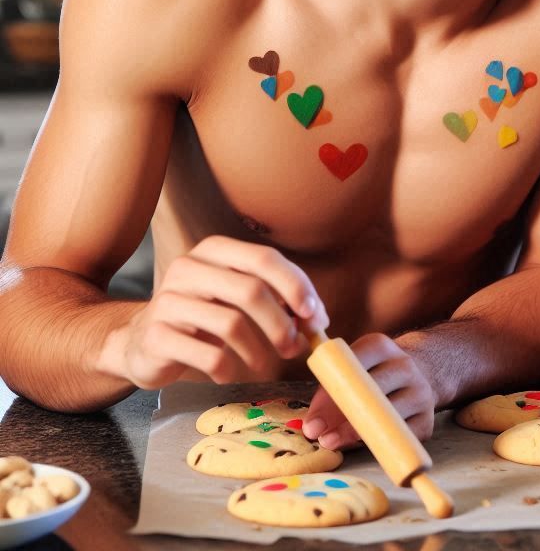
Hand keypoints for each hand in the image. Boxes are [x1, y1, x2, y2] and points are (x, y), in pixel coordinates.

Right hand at [107, 235, 328, 388]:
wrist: (140, 342)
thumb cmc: (201, 317)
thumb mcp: (233, 296)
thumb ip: (273, 297)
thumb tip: (315, 318)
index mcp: (214, 250)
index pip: (264, 258)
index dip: (295, 285)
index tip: (314, 314)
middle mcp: (188, 267)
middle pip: (250, 290)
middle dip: (281, 323)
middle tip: (295, 346)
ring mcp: (168, 300)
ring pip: (231, 323)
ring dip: (259, 350)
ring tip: (265, 363)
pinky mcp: (156, 336)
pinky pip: (208, 355)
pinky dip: (228, 369)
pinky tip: (228, 374)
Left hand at [302, 333, 436, 449]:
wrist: (420, 374)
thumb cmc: (372, 375)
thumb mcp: (354, 366)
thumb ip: (332, 388)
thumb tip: (313, 425)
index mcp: (381, 347)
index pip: (354, 365)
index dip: (330, 396)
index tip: (312, 422)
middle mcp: (405, 365)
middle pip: (373, 391)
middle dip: (342, 418)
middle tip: (320, 438)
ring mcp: (420, 392)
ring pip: (388, 416)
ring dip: (357, 433)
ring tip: (334, 443)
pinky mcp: (427, 420)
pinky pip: (402, 437)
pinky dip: (381, 445)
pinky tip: (363, 447)